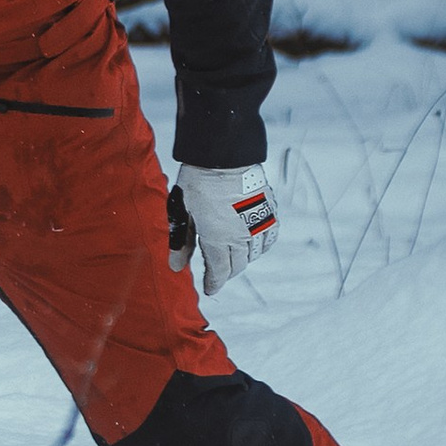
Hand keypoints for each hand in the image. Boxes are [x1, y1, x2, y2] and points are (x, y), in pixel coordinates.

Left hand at [169, 164, 279, 296]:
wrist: (224, 156)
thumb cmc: (198, 182)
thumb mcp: (182, 212)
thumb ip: (181, 241)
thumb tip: (175, 267)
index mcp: (219, 239)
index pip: (219, 272)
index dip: (214, 283)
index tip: (209, 288)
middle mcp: (242, 237)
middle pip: (238, 266)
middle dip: (226, 272)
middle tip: (216, 271)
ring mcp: (259, 225)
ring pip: (254, 254)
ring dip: (243, 259)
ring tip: (231, 255)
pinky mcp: (271, 213)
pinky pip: (268, 239)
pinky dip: (260, 246)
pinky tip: (250, 242)